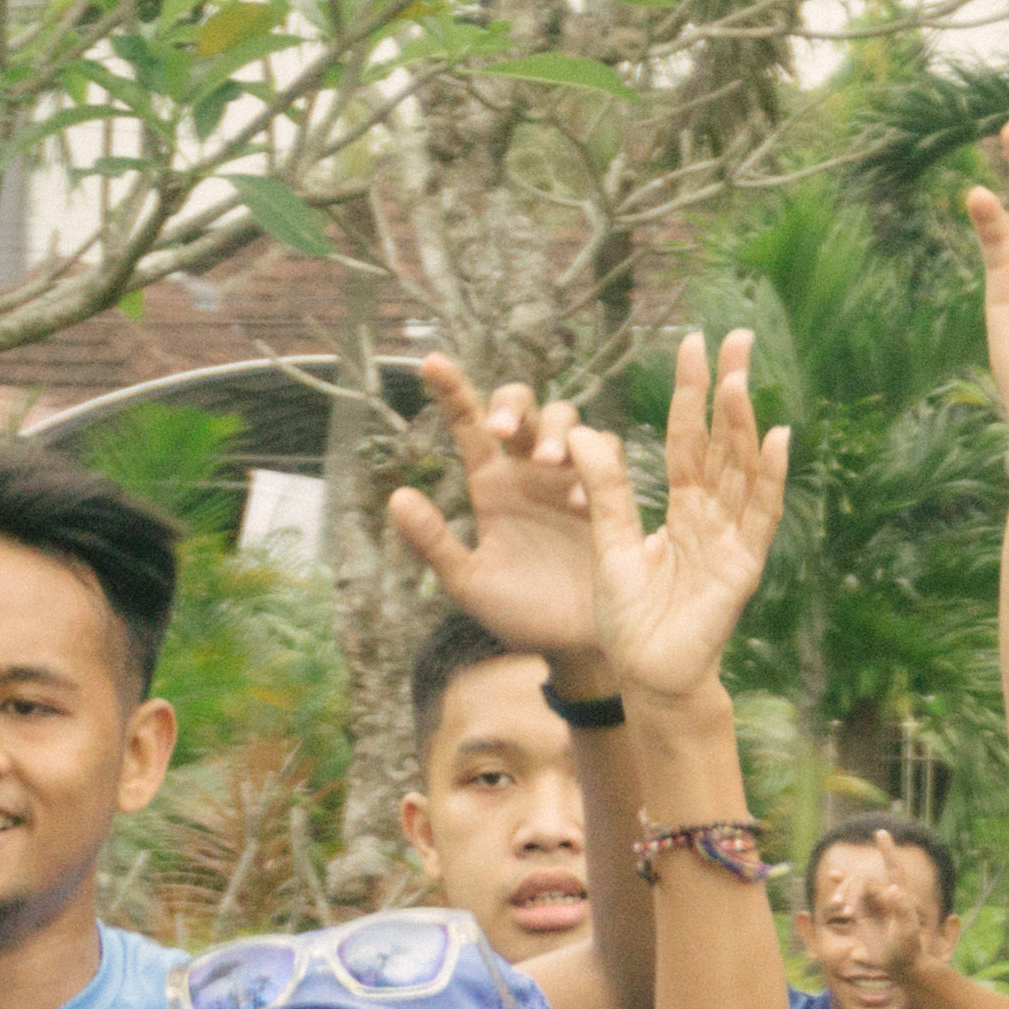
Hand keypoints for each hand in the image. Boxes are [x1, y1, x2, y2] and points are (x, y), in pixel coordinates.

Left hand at [382, 357, 615, 674]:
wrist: (577, 646)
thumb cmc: (520, 614)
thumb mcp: (468, 583)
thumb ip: (434, 542)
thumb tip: (397, 496)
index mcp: (491, 484)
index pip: (466, 426)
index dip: (451, 390)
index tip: (430, 363)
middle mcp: (529, 472)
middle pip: (522, 408)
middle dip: (512, 406)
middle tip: (500, 429)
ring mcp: (572, 479)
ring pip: (567, 421)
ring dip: (554, 432)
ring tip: (548, 463)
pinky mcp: (610, 493)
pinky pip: (608, 454)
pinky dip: (595, 458)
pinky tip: (582, 492)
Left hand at [581, 330, 793, 709]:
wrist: (647, 677)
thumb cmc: (630, 621)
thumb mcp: (609, 545)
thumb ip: (605, 492)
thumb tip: (584, 433)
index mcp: (679, 508)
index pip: (686, 438)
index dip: (689, 393)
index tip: (693, 344)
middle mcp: (712, 516)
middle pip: (721, 442)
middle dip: (726, 389)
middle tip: (734, 336)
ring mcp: (731, 539)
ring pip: (739, 470)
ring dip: (741, 423)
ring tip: (741, 377)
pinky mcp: (741, 566)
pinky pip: (758, 514)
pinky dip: (769, 477)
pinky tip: (776, 438)